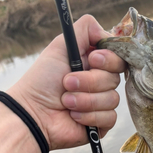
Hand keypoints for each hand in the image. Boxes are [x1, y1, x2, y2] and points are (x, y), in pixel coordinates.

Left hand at [7, 14, 125, 149]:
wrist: (33, 113)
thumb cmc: (42, 81)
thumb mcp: (61, 46)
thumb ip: (86, 29)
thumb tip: (107, 32)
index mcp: (94, 64)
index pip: (118, 58)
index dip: (109, 59)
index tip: (92, 60)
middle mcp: (100, 82)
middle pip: (115, 78)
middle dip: (90, 81)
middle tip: (67, 82)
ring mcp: (102, 103)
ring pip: (112, 98)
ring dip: (85, 100)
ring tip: (65, 101)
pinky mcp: (102, 123)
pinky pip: (109, 117)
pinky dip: (89, 115)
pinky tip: (73, 116)